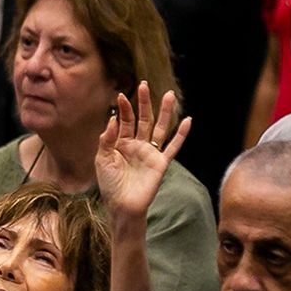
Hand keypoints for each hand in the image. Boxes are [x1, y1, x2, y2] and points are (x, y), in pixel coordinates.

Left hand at [95, 84, 185, 222]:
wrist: (122, 205)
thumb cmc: (110, 185)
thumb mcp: (102, 159)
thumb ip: (107, 139)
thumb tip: (113, 120)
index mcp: (121, 143)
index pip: (125, 120)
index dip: (124, 108)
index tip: (121, 95)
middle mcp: (138, 144)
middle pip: (143, 119)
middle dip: (144, 102)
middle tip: (144, 84)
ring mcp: (150, 152)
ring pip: (160, 128)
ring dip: (165, 112)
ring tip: (169, 94)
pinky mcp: (161, 162)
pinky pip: (173, 147)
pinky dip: (181, 134)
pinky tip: (188, 121)